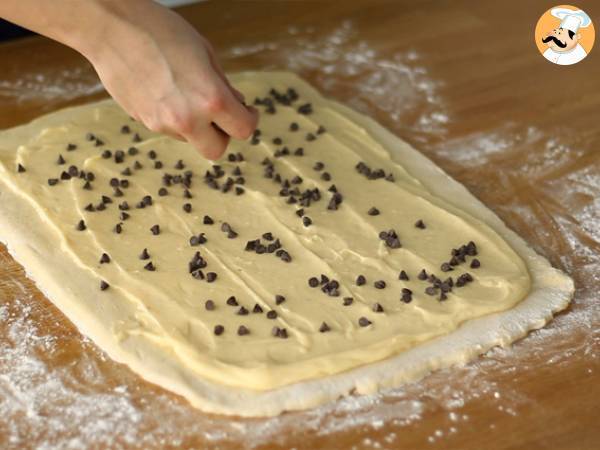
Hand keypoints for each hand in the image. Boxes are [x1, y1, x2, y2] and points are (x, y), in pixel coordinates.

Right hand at [83, 3, 257, 159]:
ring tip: (184, 92)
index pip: (243, 129)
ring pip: (190, 139)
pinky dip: (174, 118)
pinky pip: (168, 128)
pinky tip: (164, 91)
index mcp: (211, 99)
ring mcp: (162, 124)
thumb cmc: (160, 31)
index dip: (249, 119)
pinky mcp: (143, 121)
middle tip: (220, 116)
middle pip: (216, 150)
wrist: (110, 26)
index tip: (247, 111)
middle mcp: (188, 119)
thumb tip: (235, 104)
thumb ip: (223, 85)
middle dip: (222, 135)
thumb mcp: (205, 53)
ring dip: (196, 126)